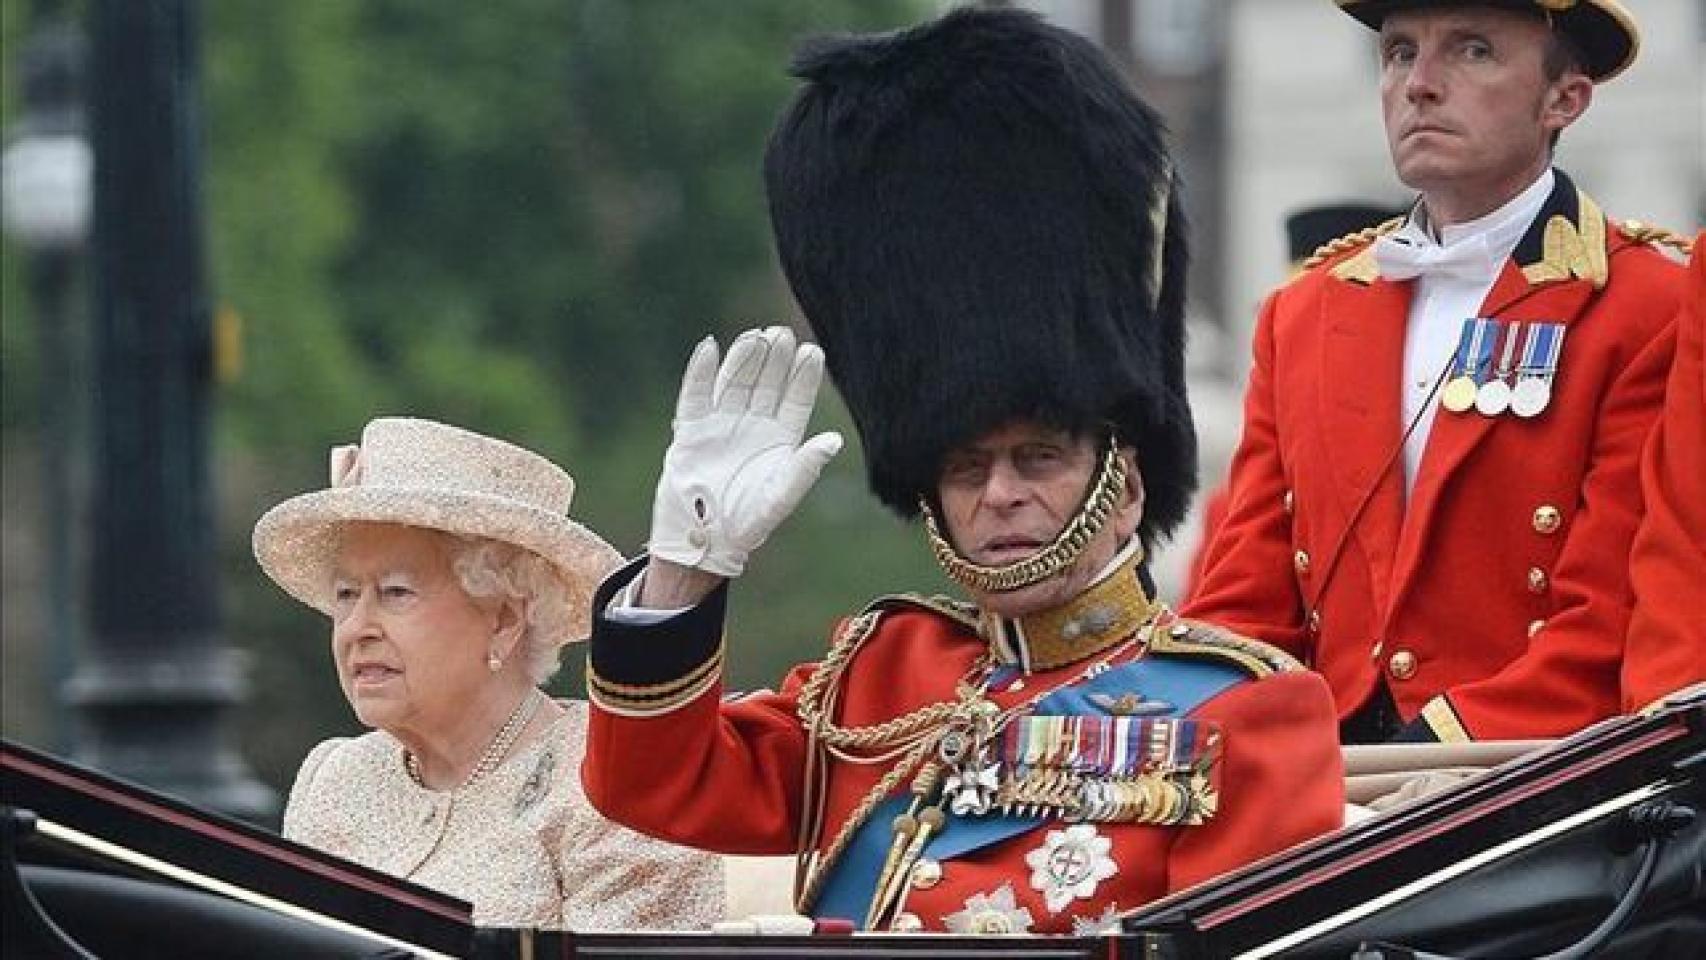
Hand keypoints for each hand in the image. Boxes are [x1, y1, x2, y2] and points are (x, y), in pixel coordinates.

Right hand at [647, 326, 842, 577]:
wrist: (702, 539)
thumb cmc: (746, 522)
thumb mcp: (780, 497)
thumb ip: (805, 469)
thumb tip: (834, 441)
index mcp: (780, 438)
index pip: (795, 400)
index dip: (803, 377)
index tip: (813, 352)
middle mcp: (753, 424)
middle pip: (766, 383)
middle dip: (775, 359)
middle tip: (783, 335)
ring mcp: (721, 423)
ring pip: (735, 382)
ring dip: (744, 359)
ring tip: (756, 338)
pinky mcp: (691, 428)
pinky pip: (695, 394)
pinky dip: (700, 371)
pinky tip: (709, 348)